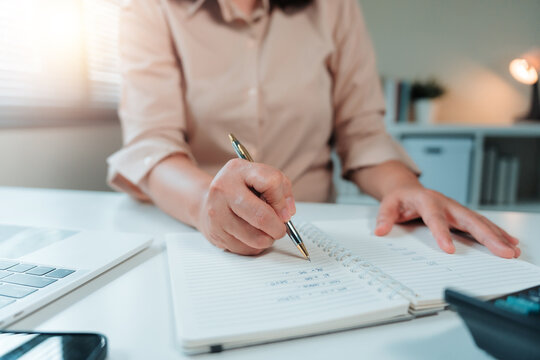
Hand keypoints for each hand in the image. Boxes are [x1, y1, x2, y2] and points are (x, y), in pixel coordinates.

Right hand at [196, 159, 295, 254]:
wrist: (207, 201)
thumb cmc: (239, 189)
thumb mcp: (260, 177)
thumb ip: (281, 190)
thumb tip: (287, 214)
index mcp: (238, 170)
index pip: (271, 182)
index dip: (282, 200)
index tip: (284, 209)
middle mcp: (224, 190)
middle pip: (261, 217)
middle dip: (278, 227)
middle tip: (280, 228)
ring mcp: (217, 214)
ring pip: (256, 238)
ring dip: (268, 239)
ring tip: (265, 231)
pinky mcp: (215, 234)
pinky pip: (246, 249)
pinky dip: (255, 246)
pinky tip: (251, 235)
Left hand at [374, 186, 519, 257]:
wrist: (406, 188)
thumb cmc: (399, 198)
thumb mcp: (387, 204)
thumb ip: (384, 217)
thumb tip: (380, 230)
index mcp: (427, 200)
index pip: (435, 218)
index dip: (442, 233)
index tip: (449, 250)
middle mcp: (446, 203)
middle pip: (468, 219)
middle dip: (486, 235)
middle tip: (501, 251)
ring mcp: (456, 209)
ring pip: (479, 222)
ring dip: (496, 236)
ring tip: (511, 251)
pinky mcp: (461, 215)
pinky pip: (481, 224)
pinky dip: (496, 233)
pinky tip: (509, 242)